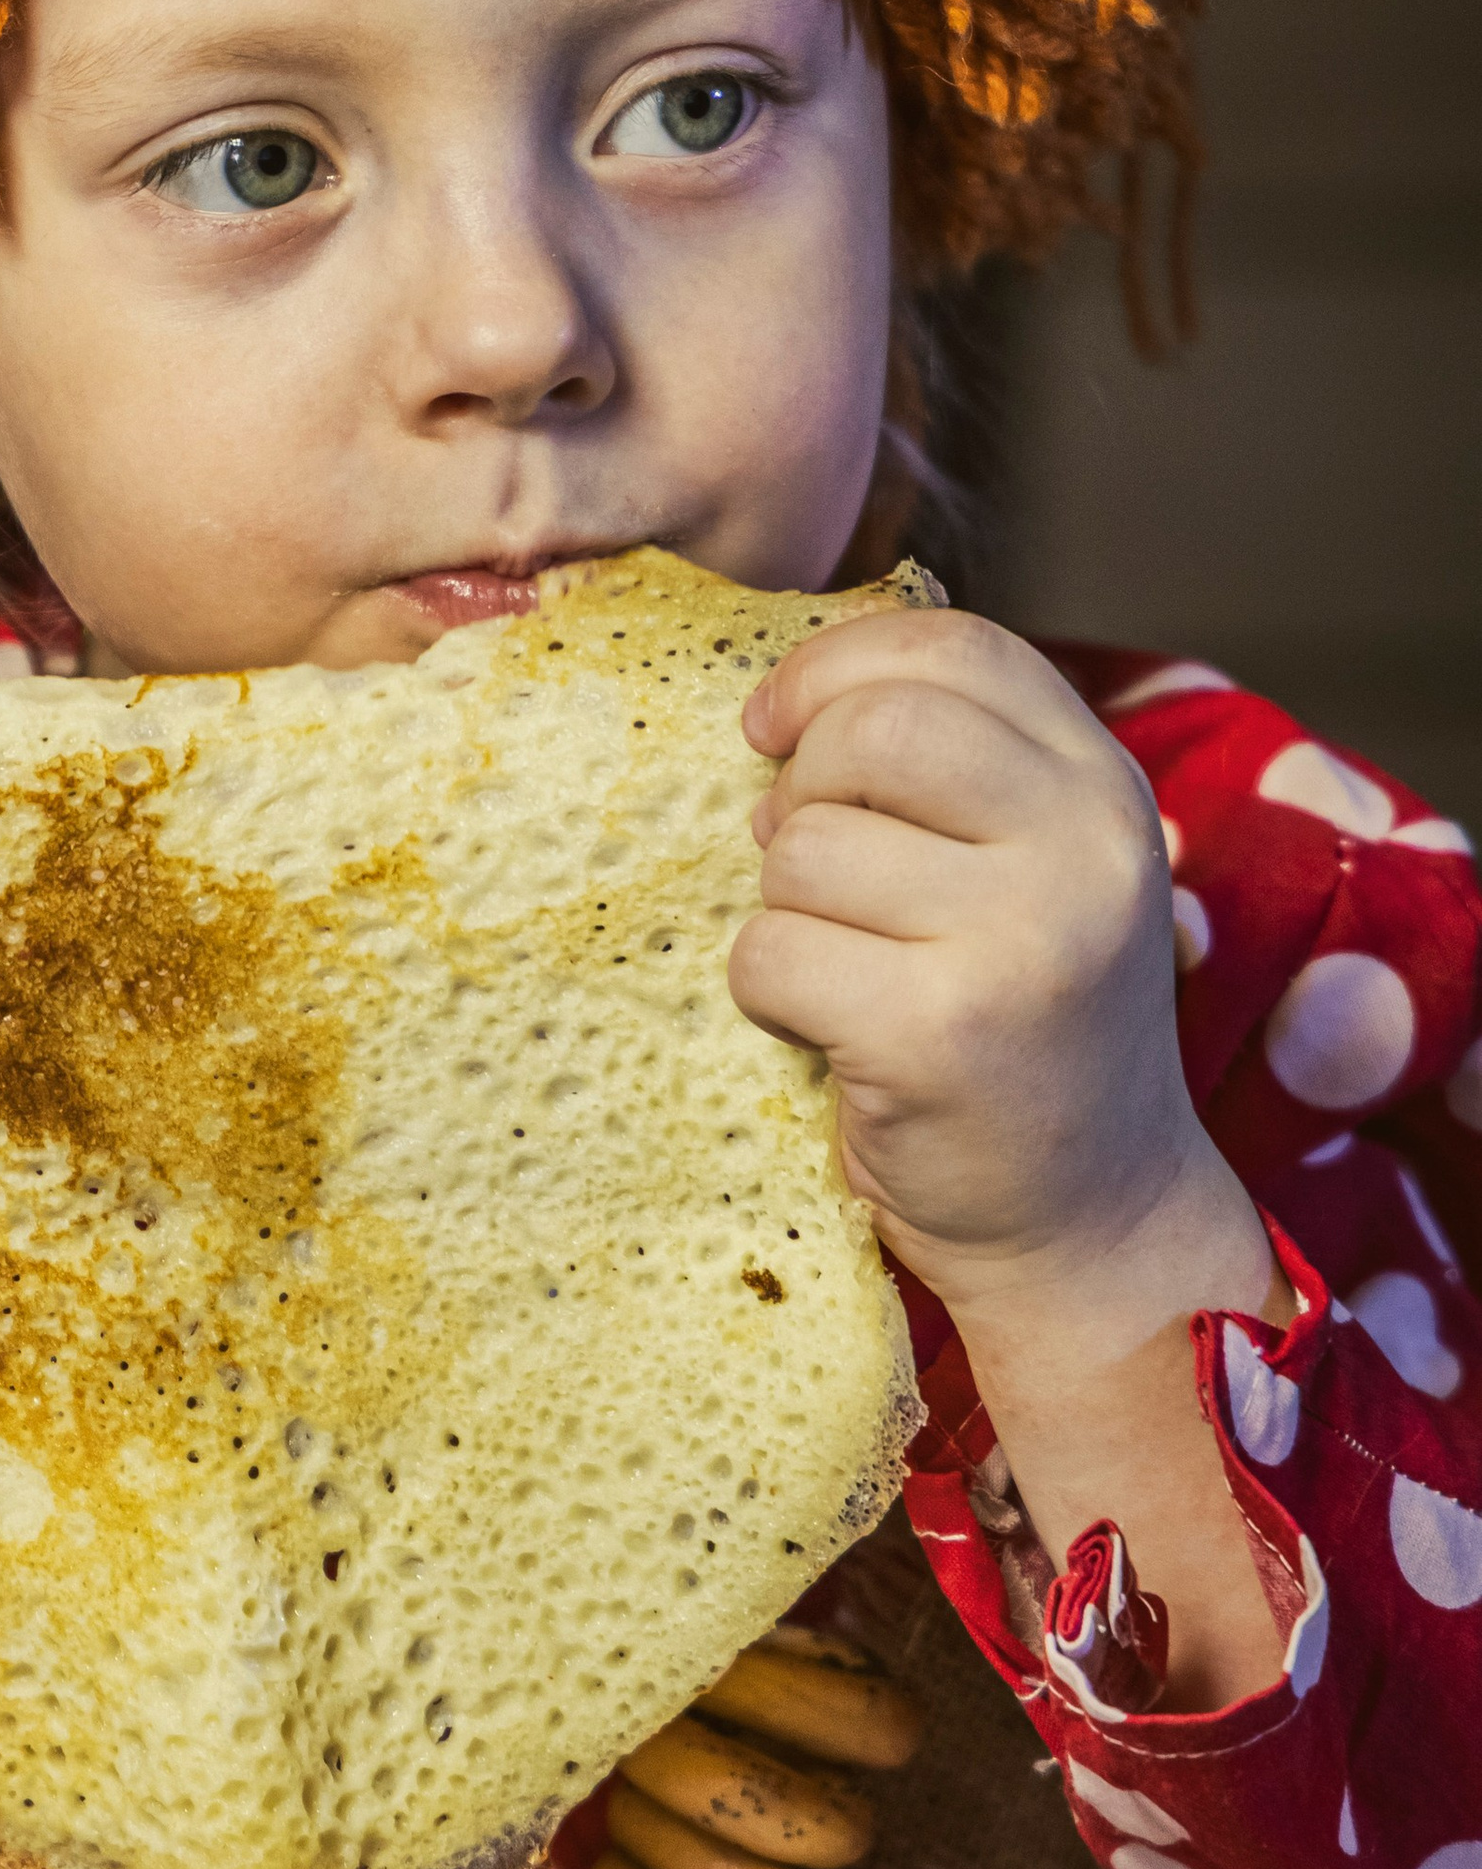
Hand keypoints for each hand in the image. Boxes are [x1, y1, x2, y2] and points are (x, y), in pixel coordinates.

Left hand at [727, 611, 1262, 1334]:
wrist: (1091, 1220)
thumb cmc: (1023, 1024)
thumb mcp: (1033, 867)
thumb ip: (955, 766)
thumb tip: (785, 693)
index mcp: (1103, 787)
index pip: (953, 648)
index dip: (836, 668)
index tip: (777, 727)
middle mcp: (1086, 850)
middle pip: (874, 728)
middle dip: (800, 787)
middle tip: (806, 862)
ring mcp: (1021, 941)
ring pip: (803, 850)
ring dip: (786, 909)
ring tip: (848, 965)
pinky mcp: (941, 1033)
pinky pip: (771, 953)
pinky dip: (767, 990)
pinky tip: (831, 1031)